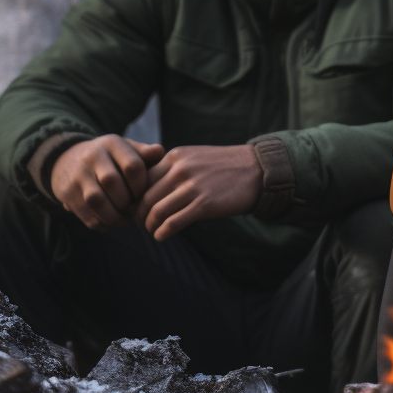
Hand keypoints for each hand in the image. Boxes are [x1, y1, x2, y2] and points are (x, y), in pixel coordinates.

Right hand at [51, 135, 164, 230]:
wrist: (67, 159)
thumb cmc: (108, 157)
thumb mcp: (125, 148)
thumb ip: (144, 152)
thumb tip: (161, 152)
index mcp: (112, 144)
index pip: (132, 165)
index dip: (141, 185)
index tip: (144, 194)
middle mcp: (92, 156)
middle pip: (112, 182)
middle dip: (127, 201)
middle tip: (134, 209)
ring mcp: (78, 175)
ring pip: (96, 200)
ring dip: (114, 215)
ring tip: (124, 219)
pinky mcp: (67, 193)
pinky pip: (86, 214)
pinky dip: (102, 223)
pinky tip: (111, 223)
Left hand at [136, 145, 261, 241]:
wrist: (257, 170)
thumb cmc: (225, 166)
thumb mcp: (195, 156)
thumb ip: (173, 168)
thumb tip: (148, 189)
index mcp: (175, 156)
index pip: (142, 180)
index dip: (136, 198)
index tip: (137, 209)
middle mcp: (180, 169)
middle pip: (145, 198)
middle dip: (139, 216)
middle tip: (142, 225)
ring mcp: (192, 187)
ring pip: (155, 212)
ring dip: (150, 227)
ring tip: (153, 232)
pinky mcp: (203, 204)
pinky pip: (172, 223)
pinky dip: (162, 233)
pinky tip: (163, 236)